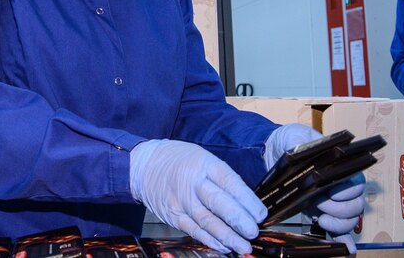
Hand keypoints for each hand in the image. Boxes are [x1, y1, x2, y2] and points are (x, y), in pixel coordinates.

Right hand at [130, 140, 265, 253]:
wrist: (143, 165)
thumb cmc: (178, 161)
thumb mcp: (201, 157)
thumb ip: (221, 178)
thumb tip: (246, 202)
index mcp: (204, 163)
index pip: (230, 182)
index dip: (247, 200)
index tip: (261, 213)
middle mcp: (192, 182)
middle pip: (219, 203)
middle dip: (239, 220)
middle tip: (253, 231)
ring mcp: (181, 200)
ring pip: (207, 221)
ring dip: (227, 236)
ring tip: (243, 245)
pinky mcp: (173, 214)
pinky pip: (194, 230)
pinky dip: (209, 240)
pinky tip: (223, 246)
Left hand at [262, 124, 366, 250]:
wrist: (275, 153)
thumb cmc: (290, 143)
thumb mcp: (296, 138)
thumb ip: (302, 142)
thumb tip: (305, 148)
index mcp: (341, 168)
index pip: (357, 184)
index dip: (346, 191)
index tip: (329, 191)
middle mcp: (343, 188)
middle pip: (357, 206)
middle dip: (340, 209)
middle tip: (320, 204)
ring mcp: (335, 203)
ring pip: (351, 220)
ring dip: (339, 224)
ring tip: (320, 218)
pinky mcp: (325, 215)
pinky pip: (341, 231)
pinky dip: (345, 241)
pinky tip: (347, 249)